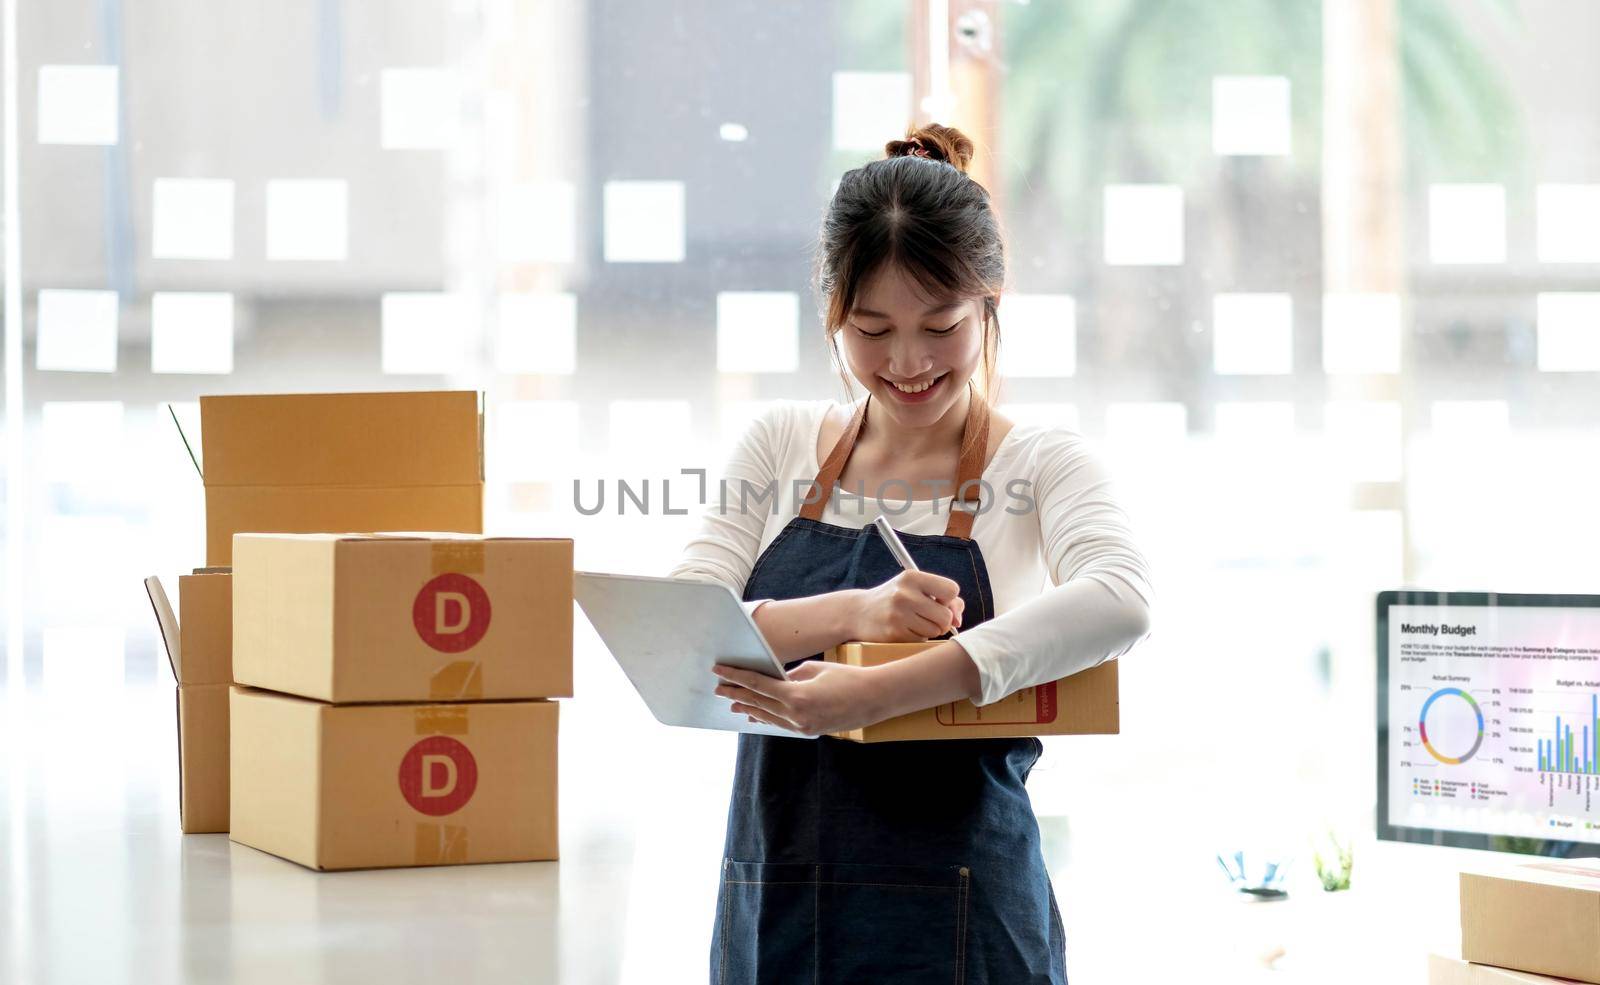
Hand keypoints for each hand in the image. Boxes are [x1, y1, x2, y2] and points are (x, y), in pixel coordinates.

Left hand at [713, 660, 886, 735]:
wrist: (874, 699)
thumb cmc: (846, 678)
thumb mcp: (814, 669)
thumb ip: (789, 676)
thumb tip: (773, 680)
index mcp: (796, 696)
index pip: (758, 684)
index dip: (736, 676)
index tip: (719, 670)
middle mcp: (796, 715)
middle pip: (758, 702)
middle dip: (736, 693)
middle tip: (718, 687)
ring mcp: (802, 726)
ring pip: (767, 716)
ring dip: (748, 708)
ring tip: (732, 702)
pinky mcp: (809, 731)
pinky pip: (781, 724)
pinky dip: (766, 718)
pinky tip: (756, 715)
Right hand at [848, 571, 962, 641]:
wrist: (858, 613)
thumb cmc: (895, 600)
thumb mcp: (915, 589)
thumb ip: (945, 599)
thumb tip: (958, 621)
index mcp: (912, 577)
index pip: (951, 590)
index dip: (948, 600)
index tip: (937, 601)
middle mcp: (904, 593)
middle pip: (946, 616)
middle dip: (941, 621)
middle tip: (928, 617)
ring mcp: (898, 614)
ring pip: (935, 630)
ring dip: (930, 630)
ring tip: (914, 623)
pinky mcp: (893, 633)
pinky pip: (921, 640)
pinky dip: (918, 638)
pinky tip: (904, 630)